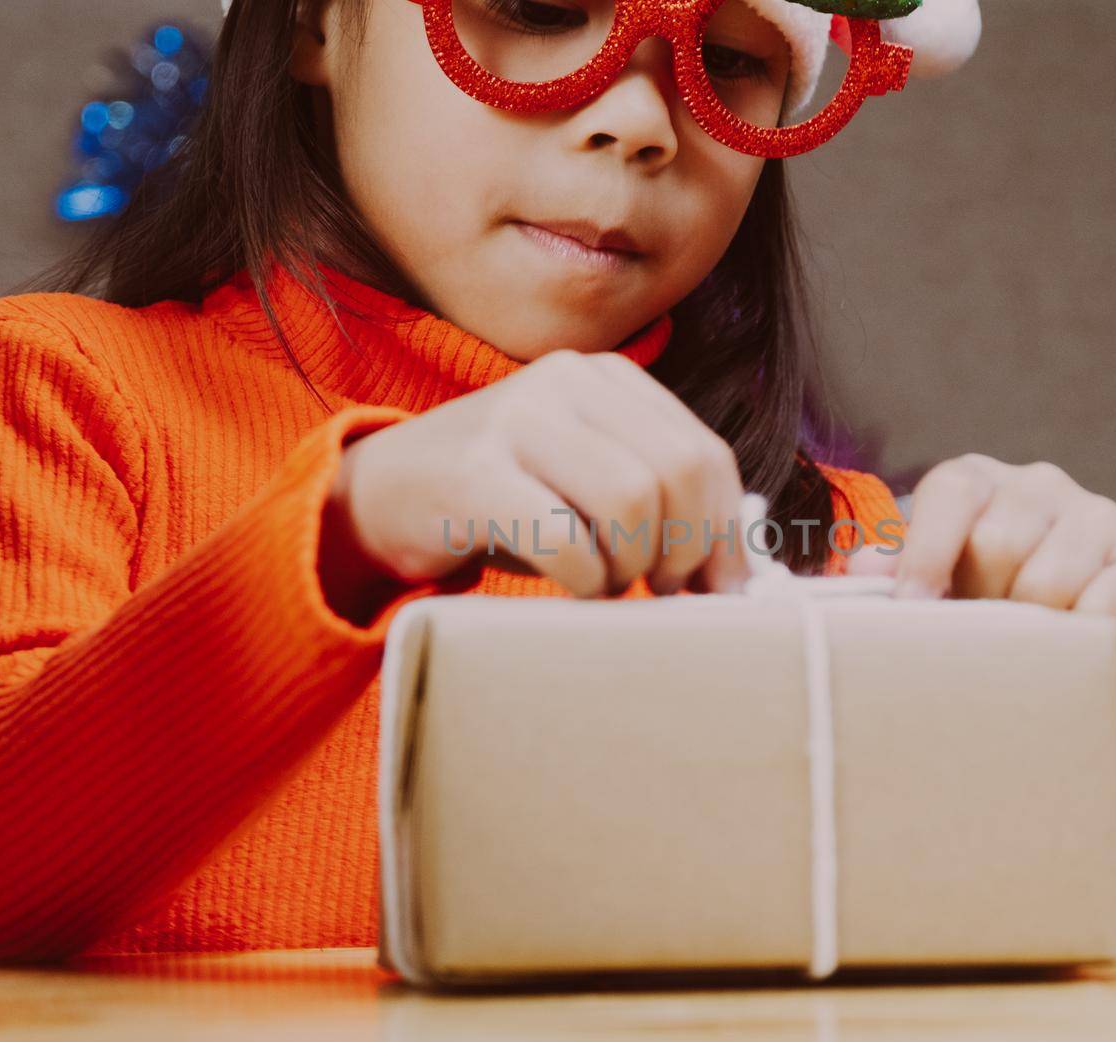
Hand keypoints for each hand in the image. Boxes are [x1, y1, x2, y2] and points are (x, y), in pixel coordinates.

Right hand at [326, 349, 751, 599]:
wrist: (380, 493)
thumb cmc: (501, 501)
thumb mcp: (585, 481)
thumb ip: (657, 499)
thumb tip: (736, 569)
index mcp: (606, 378)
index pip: (705, 452)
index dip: (725, 530)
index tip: (720, 586)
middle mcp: (566, 380)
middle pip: (677, 474)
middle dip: (682, 551)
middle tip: (657, 589)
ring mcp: (517, 419)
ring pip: (631, 502)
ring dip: (629, 567)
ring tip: (604, 583)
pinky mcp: (474, 473)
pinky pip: (566, 541)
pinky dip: (583, 583)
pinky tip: (568, 588)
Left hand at [847, 453, 1115, 692]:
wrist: (1056, 640)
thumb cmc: (971, 602)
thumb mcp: (926, 585)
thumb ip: (889, 574)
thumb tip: (861, 572)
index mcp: (977, 481)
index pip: (953, 491)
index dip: (928, 550)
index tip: (914, 604)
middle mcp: (1040, 487)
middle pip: (1000, 540)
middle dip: (981, 601)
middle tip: (976, 636)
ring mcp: (1099, 520)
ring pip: (1051, 578)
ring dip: (1029, 628)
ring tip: (1018, 647)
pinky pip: (1113, 605)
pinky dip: (1084, 637)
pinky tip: (1070, 650)